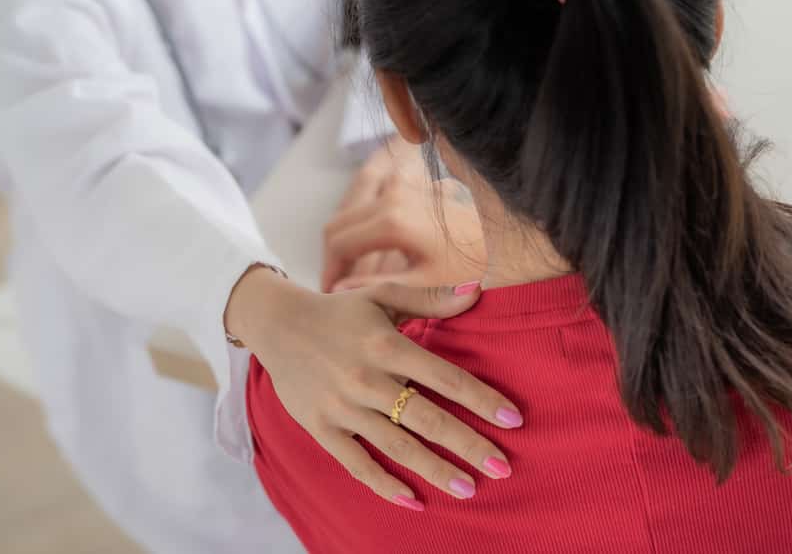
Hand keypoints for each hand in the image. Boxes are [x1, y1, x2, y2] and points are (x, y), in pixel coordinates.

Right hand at [226, 268, 523, 507]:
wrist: (277, 326)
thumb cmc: (339, 312)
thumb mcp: (382, 296)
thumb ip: (430, 298)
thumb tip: (478, 290)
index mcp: (386, 345)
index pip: (444, 378)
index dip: (481, 399)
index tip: (513, 420)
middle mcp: (366, 379)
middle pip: (427, 419)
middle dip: (468, 445)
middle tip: (502, 468)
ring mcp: (342, 407)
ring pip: (396, 446)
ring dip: (435, 470)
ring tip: (468, 489)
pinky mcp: (321, 428)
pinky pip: (356, 463)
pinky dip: (383, 484)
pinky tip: (413, 501)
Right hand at [323, 176, 486, 291]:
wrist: (508, 234)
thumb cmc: (472, 264)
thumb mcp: (424, 284)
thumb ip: (377, 289)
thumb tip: (338, 292)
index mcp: (392, 219)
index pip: (339, 244)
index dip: (329, 272)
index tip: (329, 296)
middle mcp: (391, 193)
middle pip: (338, 224)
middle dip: (331, 258)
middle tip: (332, 288)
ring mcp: (399, 183)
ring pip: (350, 212)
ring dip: (343, 243)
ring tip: (346, 276)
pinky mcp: (407, 183)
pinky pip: (368, 205)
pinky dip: (359, 230)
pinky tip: (367, 257)